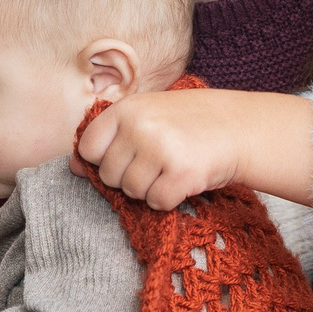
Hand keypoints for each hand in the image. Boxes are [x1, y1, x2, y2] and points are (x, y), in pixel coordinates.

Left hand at [76, 89, 312, 210]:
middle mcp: (140, 126)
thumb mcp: (146, 116)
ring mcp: (160, 149)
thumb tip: (72, 165)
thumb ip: (109, 137)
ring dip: (151, 188)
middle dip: (130, 177)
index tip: (127, 156)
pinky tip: (184, 179)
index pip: (88, 148)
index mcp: (127, 109)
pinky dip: (169, 199)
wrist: (240, 127)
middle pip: (109, 175)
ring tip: (172, 168)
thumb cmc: (187, 123)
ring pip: (132, 192)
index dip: (104, 159)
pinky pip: (157, 202)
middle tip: (158, 162)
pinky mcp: (182, 173)